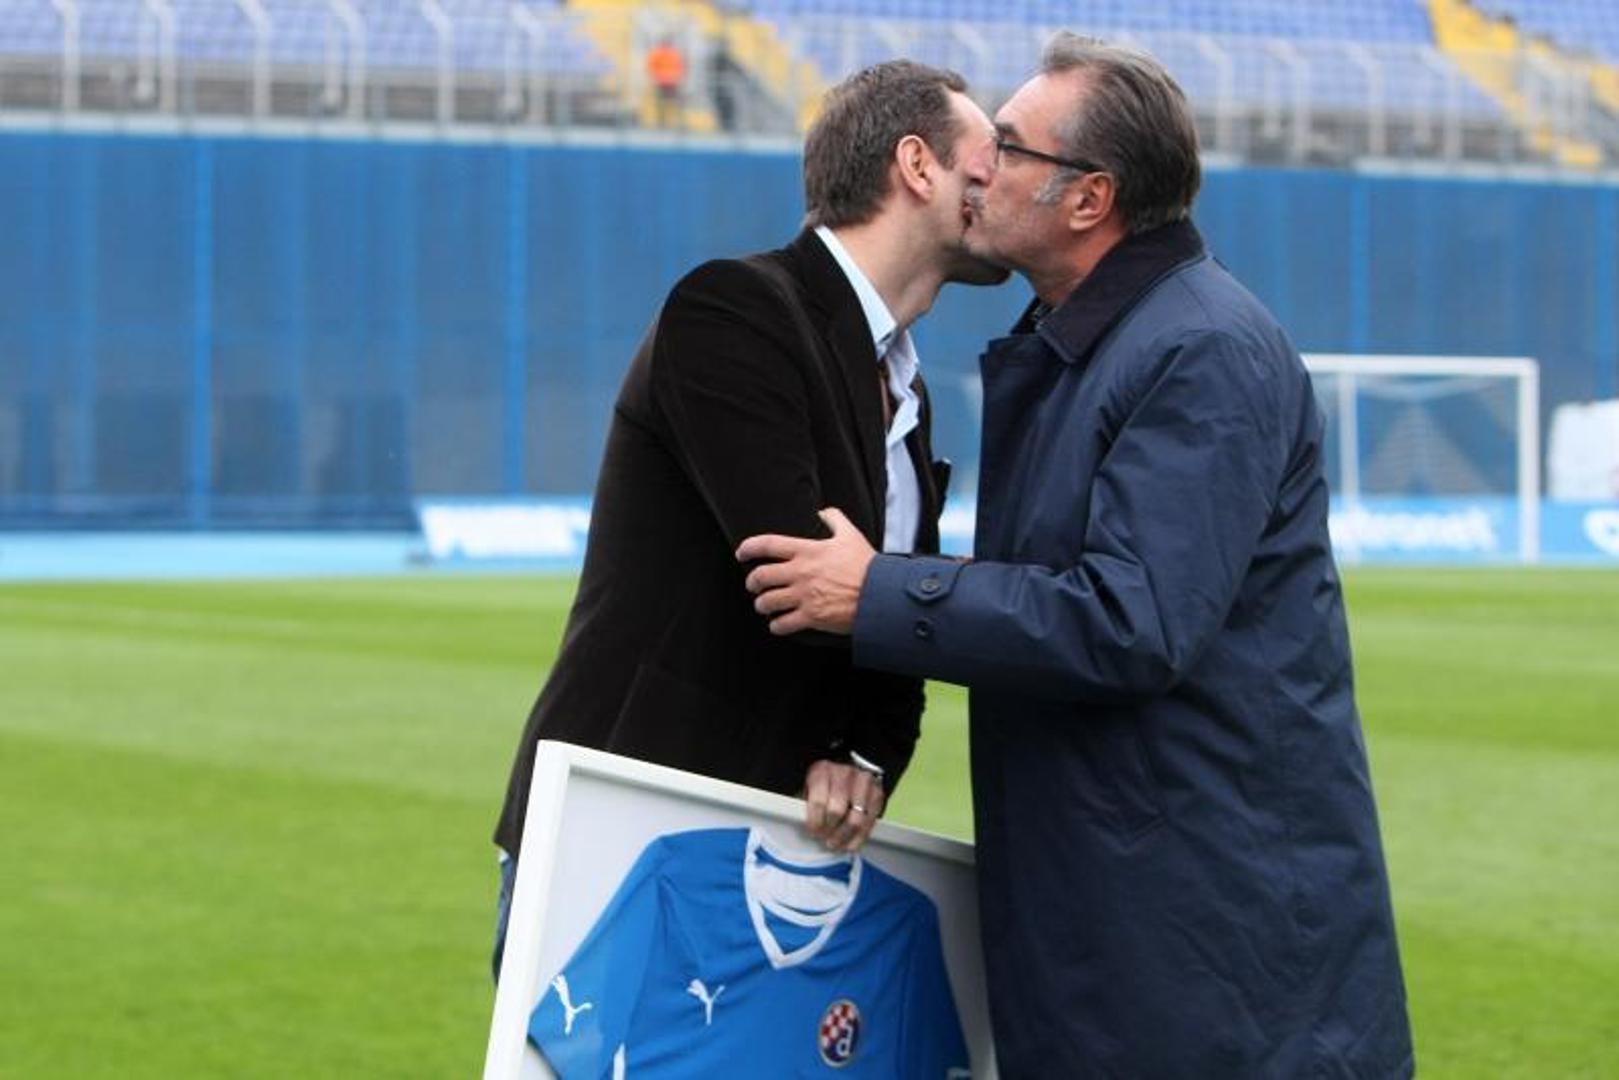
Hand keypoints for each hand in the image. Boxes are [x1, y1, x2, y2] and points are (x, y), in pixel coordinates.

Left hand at [736, 508, 874, 635]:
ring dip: (762, 604)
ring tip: (764, 605)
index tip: (741, 553)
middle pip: (760, 577)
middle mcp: (800, 573)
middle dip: (752, 582)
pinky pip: (783, 624)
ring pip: (767, 602)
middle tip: (753, 584)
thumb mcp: (850, 535)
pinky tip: (778, 624)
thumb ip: (835, 519)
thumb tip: (823, 512)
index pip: (767, 544)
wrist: (880, 594)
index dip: (748, 547)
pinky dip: (776, 625)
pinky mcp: (811, 617)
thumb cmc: (866, 565)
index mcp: (807, 551)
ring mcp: (804, 596)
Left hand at [801, 759, 886, 851]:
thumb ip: (806, 803)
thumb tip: (801, 826)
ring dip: (844, 836)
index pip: (819, 801)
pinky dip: (859, 838)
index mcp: (822, 771)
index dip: (815, 822)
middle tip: (824, 839)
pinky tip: (849, 845)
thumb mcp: (811, 785)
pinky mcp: (877, 795)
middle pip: (837, 810)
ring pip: (855, 819)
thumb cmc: (826, 782)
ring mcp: (864, 783)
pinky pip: (869, 822)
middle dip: (829, 830)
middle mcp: (844, 774)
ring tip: (835, 844)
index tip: (813, 833)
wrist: (852, 768)